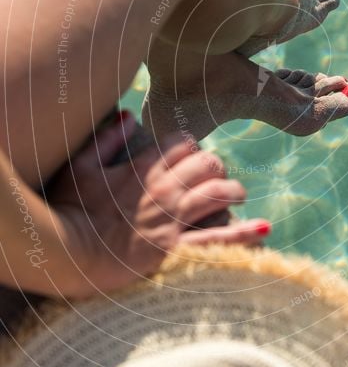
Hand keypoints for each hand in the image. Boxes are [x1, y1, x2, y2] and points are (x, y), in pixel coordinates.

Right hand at [45, 111, 270, 295]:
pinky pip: (219, 239)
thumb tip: (127, 114)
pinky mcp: (176, 249)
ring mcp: (173, 219)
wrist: (64, 252)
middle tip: (214, 179)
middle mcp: (164, 189)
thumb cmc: (66, 208)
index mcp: (143, 167)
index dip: (191, 148)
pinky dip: (245, 234)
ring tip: (237, 196)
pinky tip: (263, 229)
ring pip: (220, 193)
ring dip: (233, 192)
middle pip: (208, 164)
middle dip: (215, 168)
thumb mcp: (78, 165)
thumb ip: (105, 138)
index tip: (189, 159)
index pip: (183, 145)